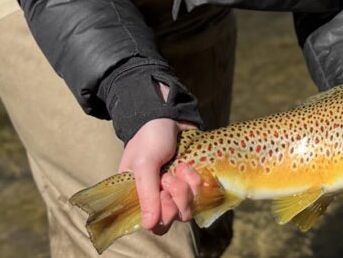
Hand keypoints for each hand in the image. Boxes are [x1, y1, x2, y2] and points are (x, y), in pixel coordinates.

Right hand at [119, 113, 200, 233]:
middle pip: (175, 217)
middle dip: (177, 196)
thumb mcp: (144, 164)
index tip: (163, 192)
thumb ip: (146, 194)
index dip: (164, 213)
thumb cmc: (150, 139)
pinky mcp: (193, 183)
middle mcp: (159, 198)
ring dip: (188, 187)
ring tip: (181, 167)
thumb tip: (149, 226)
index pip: (155, 224)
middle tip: (170, 175)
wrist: (169, 117)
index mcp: (140, 198)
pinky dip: (198, 181)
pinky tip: (190, 167)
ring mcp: (178, 191)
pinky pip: (201, 195)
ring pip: (190, 208)